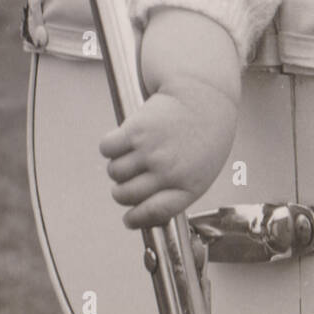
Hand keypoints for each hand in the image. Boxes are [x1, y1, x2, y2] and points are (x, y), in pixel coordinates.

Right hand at [99, 8, 240, 228]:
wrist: (205, 94)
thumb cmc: (206, 131)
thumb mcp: (203, 169)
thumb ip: (178, 191)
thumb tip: (145, 210)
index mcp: (188, 185)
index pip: (153, 213)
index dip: (136, 219)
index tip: (128, 218)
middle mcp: (168, 171)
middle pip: (125, 195)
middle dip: (122, 190)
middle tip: (128, 178)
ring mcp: (151, 151)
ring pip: (114, 172)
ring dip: (118, 165)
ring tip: (133, 152)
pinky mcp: (136, 130)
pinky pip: (107, 148)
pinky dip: (110, 145)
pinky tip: (123, 139)